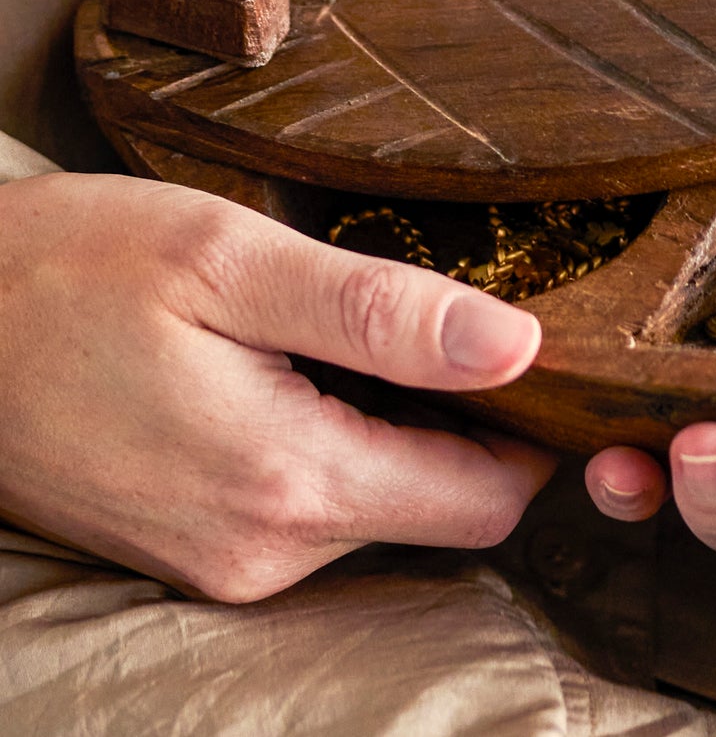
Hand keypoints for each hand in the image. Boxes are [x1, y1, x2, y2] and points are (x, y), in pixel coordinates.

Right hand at [0, 173, 553, 601]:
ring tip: (365, 330)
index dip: (530, 428)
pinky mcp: (198, 545)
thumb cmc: (75, 269)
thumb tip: (517, 346)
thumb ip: (381, 314)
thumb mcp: (232, 262)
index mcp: (291, 483)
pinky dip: (342, 442)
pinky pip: (317, 505)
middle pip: (442, 508)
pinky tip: (308, 365)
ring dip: (402, 428)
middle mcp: (265, 553)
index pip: (487, 498)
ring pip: (382, 505)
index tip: (532, 348)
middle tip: (445, 318)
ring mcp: (225, 561)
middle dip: (470, 424)